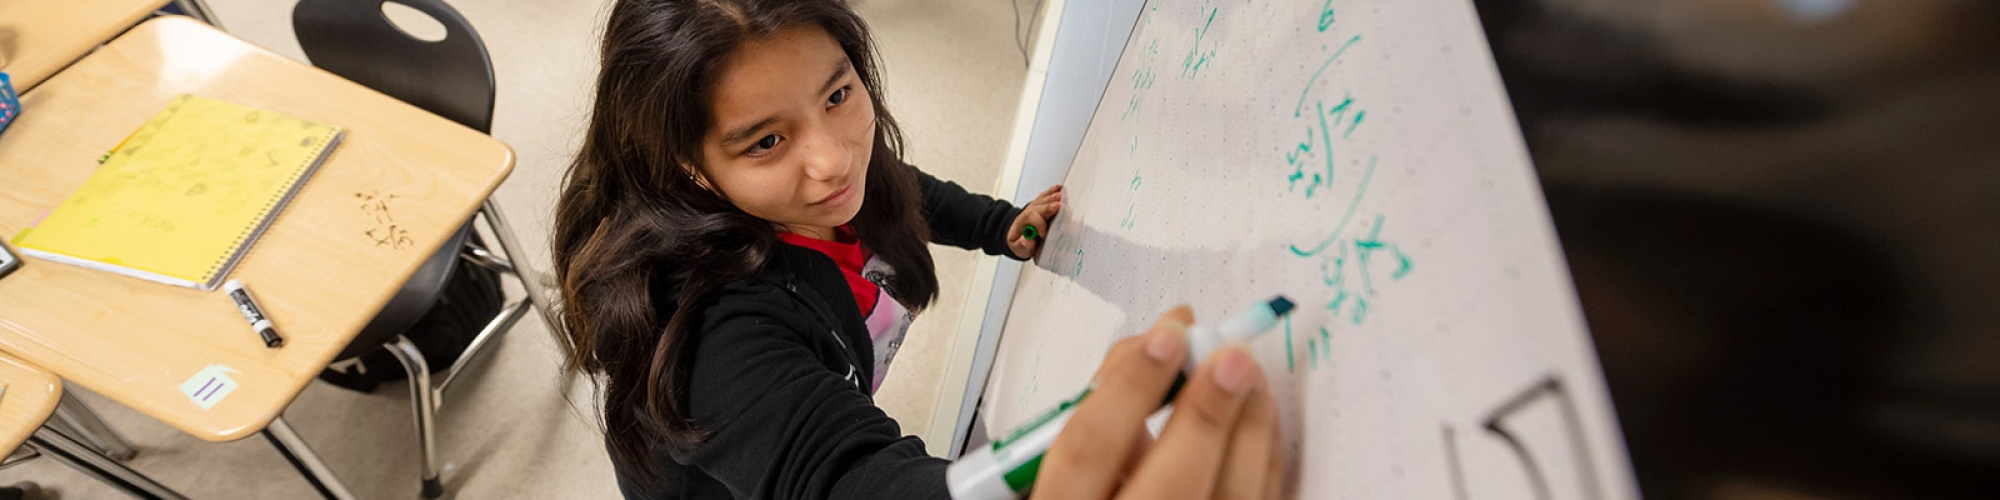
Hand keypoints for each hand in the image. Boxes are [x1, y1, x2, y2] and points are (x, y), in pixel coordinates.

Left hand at [1007, 184, 1063, 259]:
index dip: (1039, 225)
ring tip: (1060, 196)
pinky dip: (1051, 192)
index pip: (1031, 219)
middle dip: (1048, 207)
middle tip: (1058, 206)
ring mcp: (1034, 207)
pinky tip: (1058, 189)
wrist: (1018, 236)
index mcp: (1022, 223)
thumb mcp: (1018, 249)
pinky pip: (1045, 196)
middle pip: (1038, 207)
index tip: (1045, 235)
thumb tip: (1026, 240)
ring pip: (1042, 200)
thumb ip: (1022, 246)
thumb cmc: (1020, 243)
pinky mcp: (1040, 204)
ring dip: (1051, 198)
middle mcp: (1028, 212)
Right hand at [1034, 306, 1284, 499]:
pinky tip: (1258, 414)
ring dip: (1250, 426)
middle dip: (1207, 410)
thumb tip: (1151, 350)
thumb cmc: (1088, 495)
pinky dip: (1263, 455)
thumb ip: (1100, 414)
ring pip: (1232, 496)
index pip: (1091, 448)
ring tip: (1249, 372)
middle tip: (1232, 353)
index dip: (1130, 386)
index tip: (1167, 335)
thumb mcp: (1070, 462)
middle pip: (1173, 481)